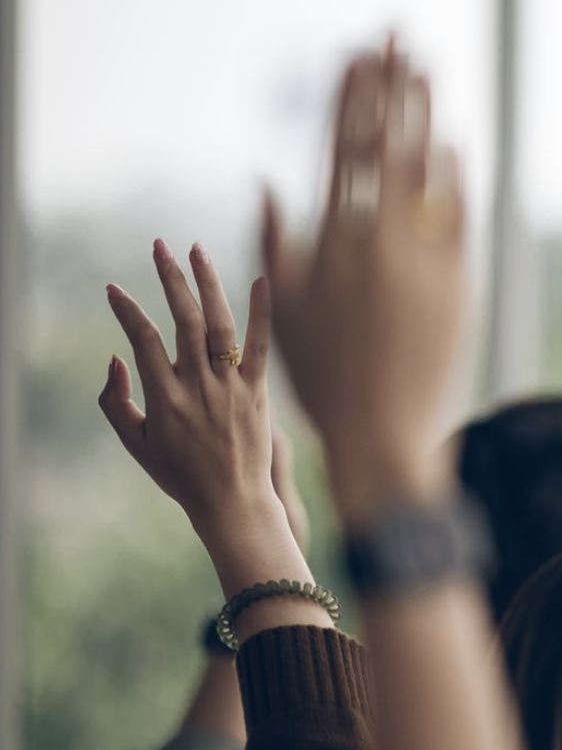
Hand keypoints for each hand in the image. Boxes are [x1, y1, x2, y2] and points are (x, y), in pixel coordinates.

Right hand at [99, 241, 308, 598]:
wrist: (232, 503)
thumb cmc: (180, 475)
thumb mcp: (136, 443)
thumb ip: (114, 401)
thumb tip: (115, 357)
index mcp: (164, 397)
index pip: (143, 339)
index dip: (127, 310)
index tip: (114, 288)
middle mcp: (198, 386)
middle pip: (183, 320)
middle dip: (169, 278)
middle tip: (158, 246)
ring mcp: (231, 387)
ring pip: (220, 325)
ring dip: (208, 283)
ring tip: (195, 251)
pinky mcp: (259, 392)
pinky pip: (260, 347)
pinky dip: (261, 312)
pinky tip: (260, 280)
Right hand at [264, 41, 467, 517]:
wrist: (383, 430)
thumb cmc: (323, 376)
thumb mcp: (285, 304)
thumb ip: (279, 240)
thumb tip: (269, 181)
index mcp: (330, 239)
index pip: (339, 146)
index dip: (349, 95)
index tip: (354, 53)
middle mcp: (377, 238)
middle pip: (386, 141)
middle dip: (392, 82)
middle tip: (399, 34)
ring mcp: (422, 256)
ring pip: (426, 168)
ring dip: (427, 113)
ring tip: (429, 68)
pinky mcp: (459, 280)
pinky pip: (459, 213)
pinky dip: (456, 173)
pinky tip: (455, 139)